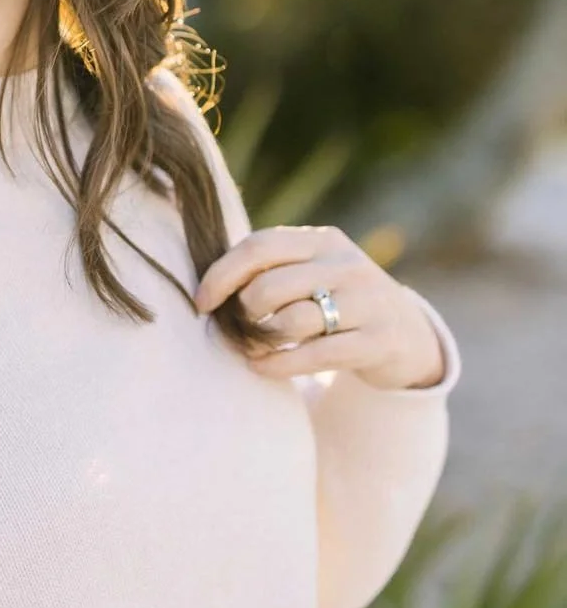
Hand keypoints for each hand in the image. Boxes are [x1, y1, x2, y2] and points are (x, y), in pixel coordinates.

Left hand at [192, 225, 447, 390]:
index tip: (200, 301)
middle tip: (237, 327)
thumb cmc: (336, 301)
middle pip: (271, 286)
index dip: (222, 274)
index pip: (260, 246)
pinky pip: (316, 354)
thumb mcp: (311, 273)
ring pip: (293, 320)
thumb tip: (207, 289)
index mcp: (323, 240)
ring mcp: (367, 302)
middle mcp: (346, 265)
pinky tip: (261, 367)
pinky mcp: (377, 341)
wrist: (406, 334)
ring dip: (261, 340)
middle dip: (244, 312)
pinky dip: (279, 364)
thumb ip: (270, 271)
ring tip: (251, 348)